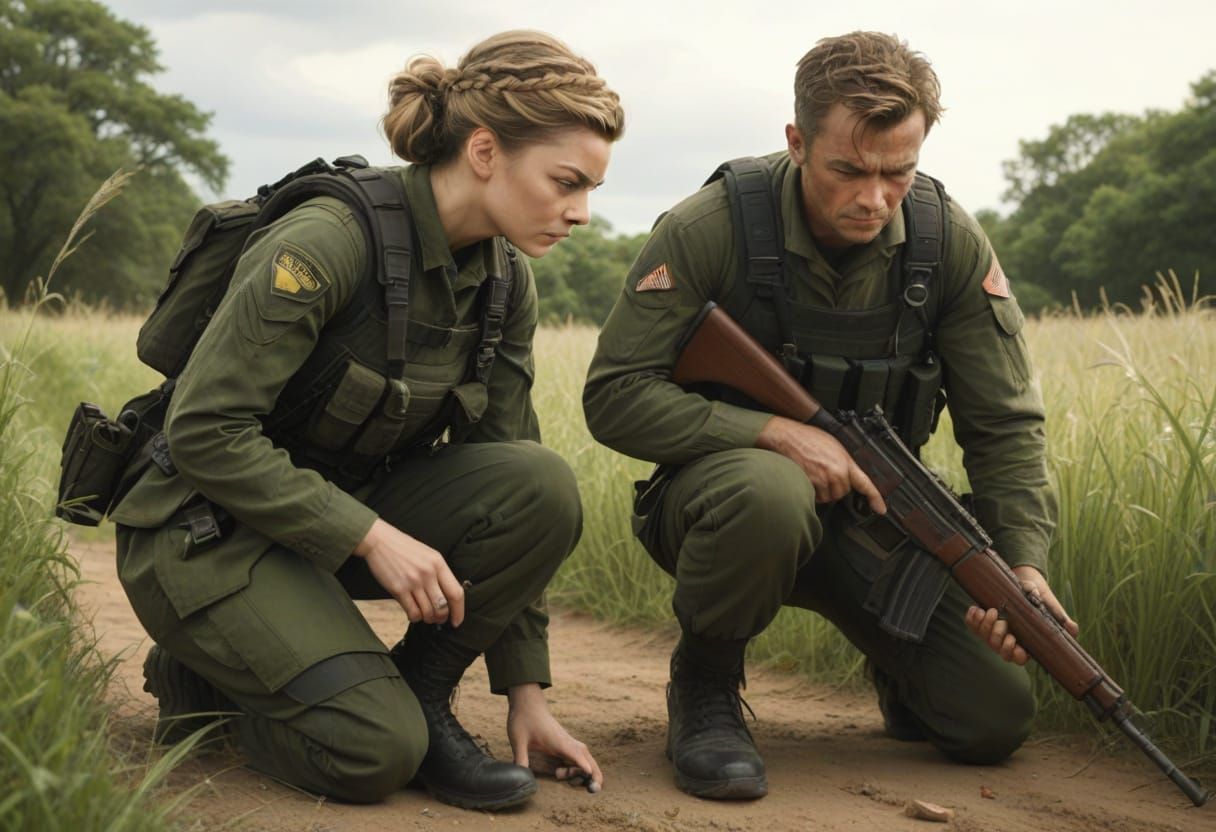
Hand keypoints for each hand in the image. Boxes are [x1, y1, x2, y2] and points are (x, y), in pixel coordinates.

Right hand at [353, 518, 464, 626]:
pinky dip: (415, 617)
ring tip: (426, 616)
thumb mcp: (428, 555)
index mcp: (438, 564)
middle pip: (443, 606)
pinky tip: (414, 613)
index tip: (457, 620)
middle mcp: (428, 574)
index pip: (456, 593)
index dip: (459, 611)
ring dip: (428, 619)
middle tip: (439, 620)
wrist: (380, 541)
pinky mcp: (398, 589)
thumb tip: (447, 596)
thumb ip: (439, 573)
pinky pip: (412, 612)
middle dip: (442, 618)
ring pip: (428, 612)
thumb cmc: (405, 548)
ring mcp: (413, 582)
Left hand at [506, 683, 602, 792]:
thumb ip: (520, 758)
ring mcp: (568, 743)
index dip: (584, 769)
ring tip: (560, 776)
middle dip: (594, 776)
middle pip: (589, 760)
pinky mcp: (565, 744)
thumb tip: (520, 776)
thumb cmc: (524, 719)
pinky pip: (580, 757)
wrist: (528, 703)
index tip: (591, 780)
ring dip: (585, 772)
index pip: (577, 756)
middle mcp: (568, 743)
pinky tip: (569, 774)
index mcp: (559, 742)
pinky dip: (582, 768)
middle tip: (591, 790)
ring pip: (587, 759)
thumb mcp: (518, 740)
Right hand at [756, 415, 885, 512]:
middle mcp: (837, 472)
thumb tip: (847, 474)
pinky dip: (812, 492)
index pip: (865, 483)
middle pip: (842, 493)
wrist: (788, 436)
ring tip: (814, 474)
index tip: (881, 509)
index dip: (875, 498)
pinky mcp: (811, 484)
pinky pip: (816, 497)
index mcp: (845, 461)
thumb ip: (843, 462)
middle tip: (824, 473)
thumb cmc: (807, 438)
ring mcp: (824, 479)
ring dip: (822, 492)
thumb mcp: (833, 445)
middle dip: (834, 487)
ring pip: (828, 497)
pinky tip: (807, 478)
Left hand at [965, 565, 1078, 664]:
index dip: (1015, 655)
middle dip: (998, 638)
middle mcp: (1008, 637)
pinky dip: (972, 619)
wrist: (1026, 580)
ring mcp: (994, 629)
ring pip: (984, 637)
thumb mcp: (1051, 605)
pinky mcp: (983, 618)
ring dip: (984, 626)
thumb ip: (1059, 617)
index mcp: (1025, 640)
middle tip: (1004, 622)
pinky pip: (972, 625)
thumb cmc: (1041, 596)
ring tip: (990, 611)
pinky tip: (975, 609)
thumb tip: (1073, 630)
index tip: (1018, 646)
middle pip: (998, 648)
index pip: (1017, 657)